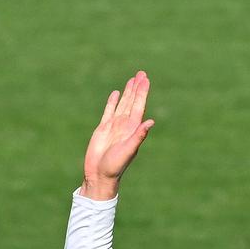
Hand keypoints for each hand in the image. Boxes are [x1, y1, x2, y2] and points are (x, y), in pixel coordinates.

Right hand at [81, 71, 154, 199]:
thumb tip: (150, 122)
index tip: (146, 80)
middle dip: (137, 88)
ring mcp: (114, 126)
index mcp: (132, 129)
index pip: (139, 106)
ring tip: (132, 80)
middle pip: (132, 102)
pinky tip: (116, 94)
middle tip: (141, 73)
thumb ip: (139, 136)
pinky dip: (112, 102)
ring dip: (127, 92)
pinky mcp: (102, 129)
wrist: (99, 174)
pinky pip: (109, 111)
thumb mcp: (129, 150)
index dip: (142, 93)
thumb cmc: (115, 166)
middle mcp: (125, 125)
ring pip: (122, 104)